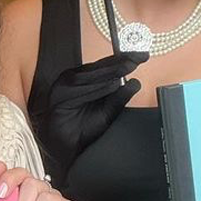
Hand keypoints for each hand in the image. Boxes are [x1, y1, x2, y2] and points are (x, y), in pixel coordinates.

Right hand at [31, 51, 147, 185]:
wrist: (66, 145)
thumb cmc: (85, 127)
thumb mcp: (109, 111)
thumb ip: (120, 98)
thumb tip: (135, 83)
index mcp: (85, 78)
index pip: (105, 63)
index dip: (124, 58)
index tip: (141, 55)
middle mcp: (73, 78)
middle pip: (98, 66)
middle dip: (118, 62)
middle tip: (135, 60)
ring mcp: (64, 86)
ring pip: (89, 76)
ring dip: (109, 74)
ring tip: (127, 71)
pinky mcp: (58, 96)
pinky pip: (79, 89)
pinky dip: (96, 88)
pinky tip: (112, 85)